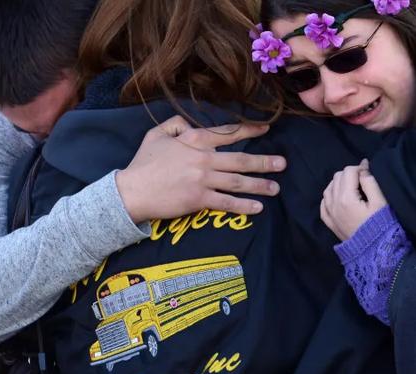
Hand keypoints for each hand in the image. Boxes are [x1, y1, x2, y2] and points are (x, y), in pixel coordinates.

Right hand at [115, 116, 285, 222]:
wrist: (132, 191)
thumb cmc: (143, 163)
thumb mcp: (156, 134)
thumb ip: (176, 123)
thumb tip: (191, 124)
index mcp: (195, 139)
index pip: (228, 132)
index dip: (250, 130)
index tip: (266, 128)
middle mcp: (204, 158)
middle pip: (241, 159)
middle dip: (265, 162)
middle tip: (283, 164)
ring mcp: (203, 180)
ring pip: (239, 181)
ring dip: (260, 185)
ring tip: (276, 187)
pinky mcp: (199, 200)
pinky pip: (227, 202)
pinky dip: (244, 205)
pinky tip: (258, 208)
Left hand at [319, 160, 386, 241]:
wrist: (373, 252)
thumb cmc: (380, 226)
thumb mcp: (380, 202)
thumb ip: (370, 182)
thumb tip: (363, 167)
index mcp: (346, 197)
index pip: (349, 171)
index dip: (360, 169)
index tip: (369, 174)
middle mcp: (333, 203)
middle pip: (337, 177)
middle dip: (350, 175)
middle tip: (363, 182)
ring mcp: (329, 213)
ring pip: (329, 188)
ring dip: (340, 184)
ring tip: (353, 189)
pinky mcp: (329, 222)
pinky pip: (323, 202)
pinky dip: (331, 196)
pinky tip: (340, 198)